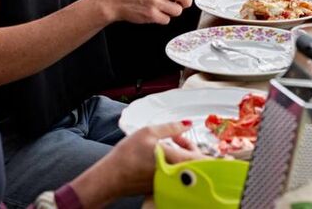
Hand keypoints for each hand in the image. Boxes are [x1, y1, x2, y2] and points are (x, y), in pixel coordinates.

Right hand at [68, 121, 202, 205]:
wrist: (109, 178)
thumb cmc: (127, 156)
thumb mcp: (149, 133)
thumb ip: (172, 128)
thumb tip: (187, 124)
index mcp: (176, 161)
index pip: (201, 158)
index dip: (196, 146)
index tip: (183, 137)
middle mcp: (175, 175)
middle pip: (194, 162)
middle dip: (188, 147)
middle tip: (175, 138)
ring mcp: (169, 183)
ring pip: (184, 169)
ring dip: (180, 156)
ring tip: (166, 146)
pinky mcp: (161, 187)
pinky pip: (174, 175)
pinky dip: (172, 165)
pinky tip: (160, 158)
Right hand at [105, 0, 202, 24]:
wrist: (113, 0)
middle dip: (187, 2)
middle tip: (182, 4)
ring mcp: (155, 1)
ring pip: (178, 10)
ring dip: (173, 12)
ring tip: (162, 8)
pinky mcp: (150, 15)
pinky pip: (166, 20)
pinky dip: (163, 19)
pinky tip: (154, 14)